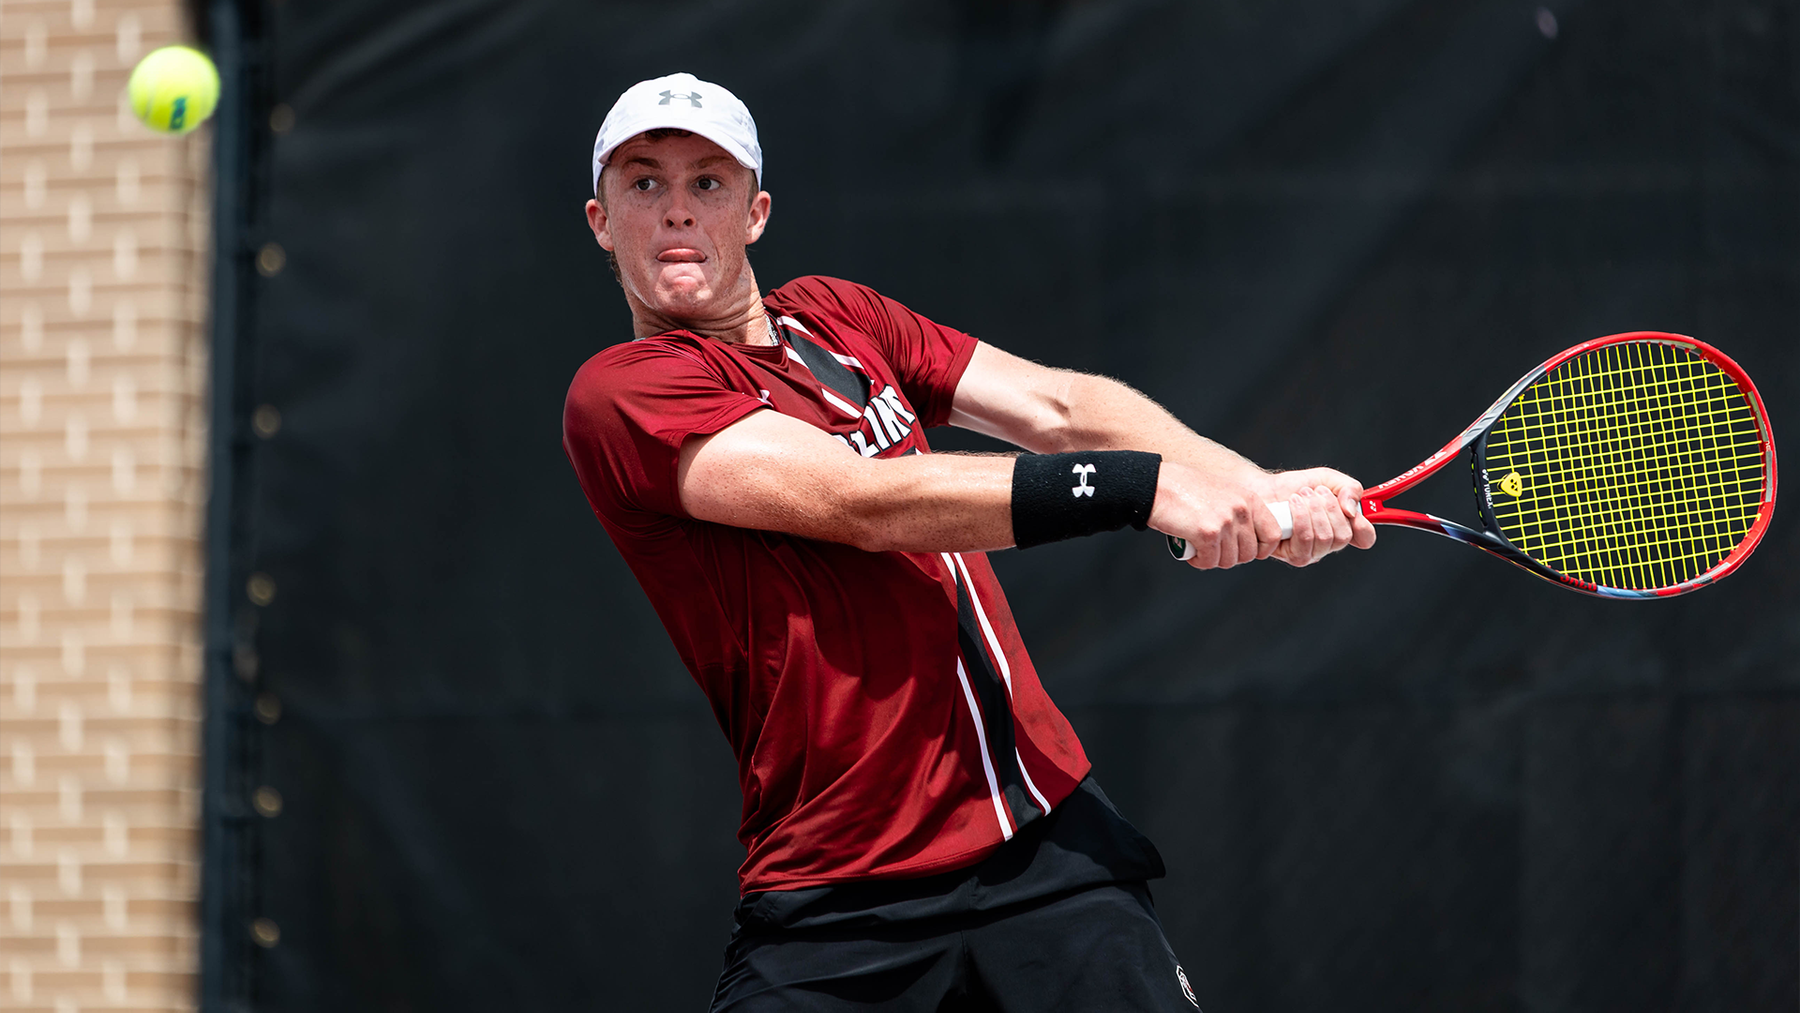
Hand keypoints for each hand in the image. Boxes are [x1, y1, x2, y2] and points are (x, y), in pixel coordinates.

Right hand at [1149, 461, 1286, 568]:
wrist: (1156, 485)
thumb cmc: (1184, 489)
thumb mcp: (1223, 492)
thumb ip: (1239, 512)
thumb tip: (1248, 540)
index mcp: (1249, 499)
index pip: (1273, 534)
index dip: (1261, 549)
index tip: (1245, 551)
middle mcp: (1240, 510)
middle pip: (1249, 553)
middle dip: (1231, 557)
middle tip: (1214, 550)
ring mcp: (1224, 522)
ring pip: (1229, 560)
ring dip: (1213, 560)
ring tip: (1200, 549)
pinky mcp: (1206, 534)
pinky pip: (1210, 562)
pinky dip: (1199, 562)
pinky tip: (1191, 552)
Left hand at [1255, 468, 1376, 566]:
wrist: (1263, 489)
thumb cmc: (1294, 486)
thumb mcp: (1327, 479)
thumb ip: (1350, 488)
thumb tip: (1352, 510)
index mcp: (1342, 527)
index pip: (1365, 538)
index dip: (1364, 527)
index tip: (1352, 511)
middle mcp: (1328, 544)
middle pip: (1343, 536)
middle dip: (1328, 508)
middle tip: (1314, 492)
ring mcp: (1310, 553)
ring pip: (1324, 538)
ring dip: (1313, 510)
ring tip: (1301, 496)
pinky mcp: (1291, 556)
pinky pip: (1305, 540)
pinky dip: (1300, 517)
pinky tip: (1292, 505)